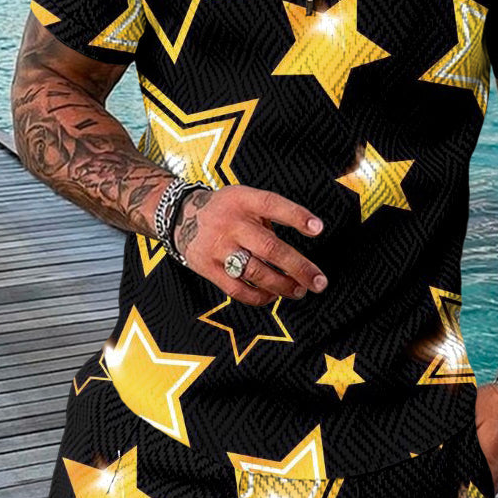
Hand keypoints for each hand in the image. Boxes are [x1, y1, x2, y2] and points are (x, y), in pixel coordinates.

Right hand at [172, 185, 326, 305]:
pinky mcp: (207, 267)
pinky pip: (236, 289)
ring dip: (282, 285)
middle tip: (319, 282)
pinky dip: (258, 296)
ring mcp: (217, 246)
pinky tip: (272, 296)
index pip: (272, 204)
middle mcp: (230, 223)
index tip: (318, 228)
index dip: (296, 216)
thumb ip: (267, 218)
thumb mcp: (244, 200)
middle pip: (270, 247)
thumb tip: (296, 252)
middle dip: (299, 267)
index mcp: (242, 200)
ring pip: (255, 272)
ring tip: (299, 291)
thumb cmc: (225, 210)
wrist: (179, 215)